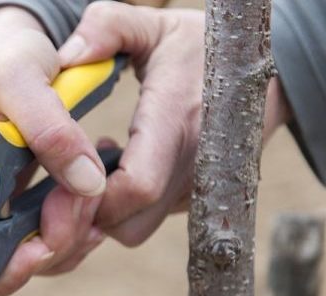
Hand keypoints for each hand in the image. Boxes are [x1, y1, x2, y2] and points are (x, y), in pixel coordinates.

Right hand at [0, 7, 110, 295]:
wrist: (6, 42)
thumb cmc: (0, 52)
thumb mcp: (18, 74)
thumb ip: (48, 127)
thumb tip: (85, 181)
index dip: (7, 262)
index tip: (48, 243)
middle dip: (48, 246)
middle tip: (84, 206)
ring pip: (18, 255)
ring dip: (64, 236)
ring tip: (90, 196)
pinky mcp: (1, 201)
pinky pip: (31, 235)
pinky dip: (64, 226)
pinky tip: (83, 200)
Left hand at [57, 2, 289, 245]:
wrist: (271, 70)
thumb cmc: (203, 46)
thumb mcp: (154, 25)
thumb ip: (107, 26)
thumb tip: (68, 56)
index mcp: (177, 120)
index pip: (137, 186)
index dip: (92, 195)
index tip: (65, 175)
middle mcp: (193, 163)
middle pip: (130, 225)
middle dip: (88, 213)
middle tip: (68, 177)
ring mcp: (198, 186)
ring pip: (139, 229)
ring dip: (105, 211)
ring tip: (96, 166)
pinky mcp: (196, 197)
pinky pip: (152, 219)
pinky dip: (126, 207)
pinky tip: (119, 167)